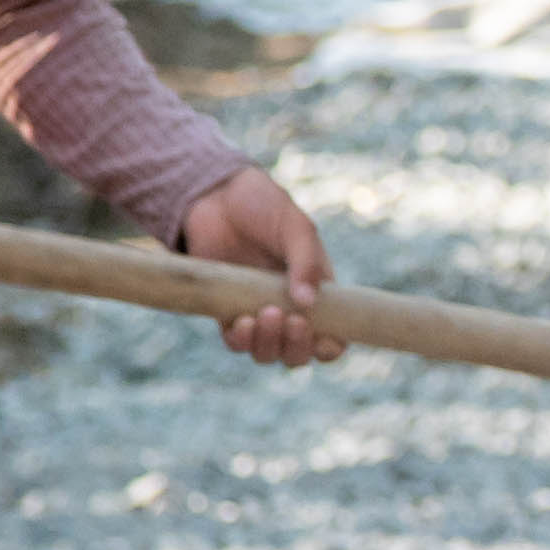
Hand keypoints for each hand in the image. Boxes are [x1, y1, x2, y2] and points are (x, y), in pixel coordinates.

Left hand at [177, 168, 344, 368]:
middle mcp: (288, 308)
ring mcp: (257, 311)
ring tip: (265, 315)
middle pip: (298, 353)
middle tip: (292, 321)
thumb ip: (306, 262)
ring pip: (267, 353)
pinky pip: (235, 343)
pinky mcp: (225, 310)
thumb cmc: (263, 206)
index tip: (323, 338)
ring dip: (269, 345)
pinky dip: (241, 340)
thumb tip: (308, 303)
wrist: (216, 195)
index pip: (332, 335)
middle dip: (297, 348)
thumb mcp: (295, 227)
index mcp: (316, 291)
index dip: (330, 347)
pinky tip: (242, 321)